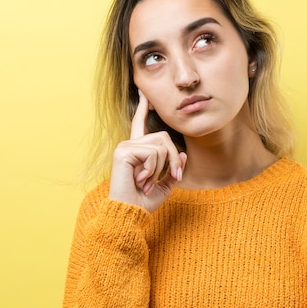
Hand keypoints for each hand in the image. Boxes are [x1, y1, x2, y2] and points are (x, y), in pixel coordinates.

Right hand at [108, 90, 186, 212]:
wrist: (129, 214)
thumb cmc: (143, 203)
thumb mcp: (165, 186)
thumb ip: (173, 169)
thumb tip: (183, 154)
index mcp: (137, 150)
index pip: (141, 124)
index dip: (144, 108)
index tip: (144, 93)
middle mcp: (130, 145)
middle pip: (164, 137)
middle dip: (173, 158)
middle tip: (172, 177)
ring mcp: (125, 146)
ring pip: (161, 145)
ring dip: (161, 167)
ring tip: (147, 182)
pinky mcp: (123, 151)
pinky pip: (153, 153)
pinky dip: (153, 170)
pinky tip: (141, 180)